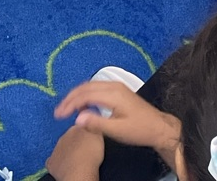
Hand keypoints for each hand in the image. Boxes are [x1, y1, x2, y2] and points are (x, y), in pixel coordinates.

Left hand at [45, 125, 103, 180]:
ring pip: (62, 149)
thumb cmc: (90, 154)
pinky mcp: (51, 162)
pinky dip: (59, 164)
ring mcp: (56, 149)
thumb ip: (94, 129)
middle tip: (84, 151)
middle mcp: (64, 136)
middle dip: (75, 143)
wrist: (78, 171)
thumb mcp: (99, 136)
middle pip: (70, 138)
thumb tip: (92, 127)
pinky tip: (66, 168)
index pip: (80, 127)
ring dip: (68, 152)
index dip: (86, 134)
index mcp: (75, 128)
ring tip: (76, 161)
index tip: (90, 141)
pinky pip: (54, 161)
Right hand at [54, 81, 180, 162]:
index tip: (59, 115)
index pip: (85, 94)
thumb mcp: (117, 130)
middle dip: (70, 98)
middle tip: (58, 111)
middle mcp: (113, 86)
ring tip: (66, 108)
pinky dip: (85, 95)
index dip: (70, 104)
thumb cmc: (139, 129)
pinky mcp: (118, 91)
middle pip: (86, 87)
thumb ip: (96, 123)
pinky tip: (82, 106)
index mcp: (112, 94)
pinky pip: (97, 88)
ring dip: (77, 95)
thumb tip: (77, 119)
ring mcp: (116, 87)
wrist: (158, 127)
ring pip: (90, 86)